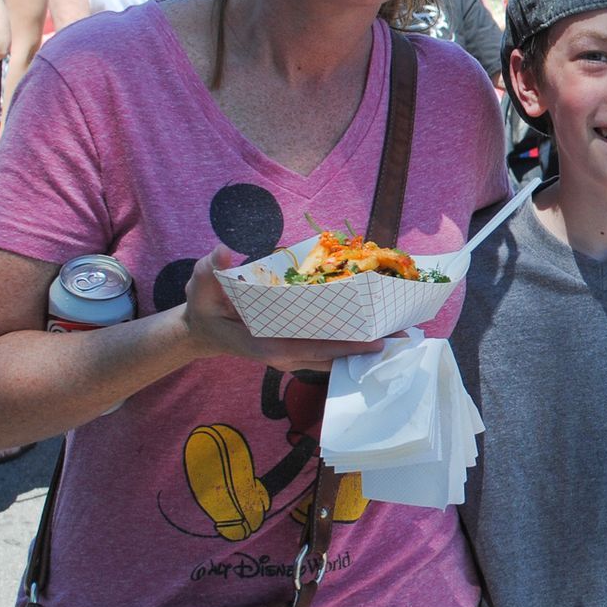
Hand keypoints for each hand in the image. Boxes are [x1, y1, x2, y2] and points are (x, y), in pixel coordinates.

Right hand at [180, 247, 385, 372]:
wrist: (202, 330)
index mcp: (268, 344)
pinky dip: (352, 344)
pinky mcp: (297, 348)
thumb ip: (211, 268)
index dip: (345, 346)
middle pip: (333, 354)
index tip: (375, 341)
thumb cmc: (203, 307)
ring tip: (402, 336)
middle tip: (405, 337)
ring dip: (365, 347)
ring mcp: (292, 355)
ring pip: (334, 355)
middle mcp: (285, 355)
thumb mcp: (200, 285)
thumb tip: (223, 251)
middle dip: (368, 347)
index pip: (313, 347)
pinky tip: (378, 333)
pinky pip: (329, 350)